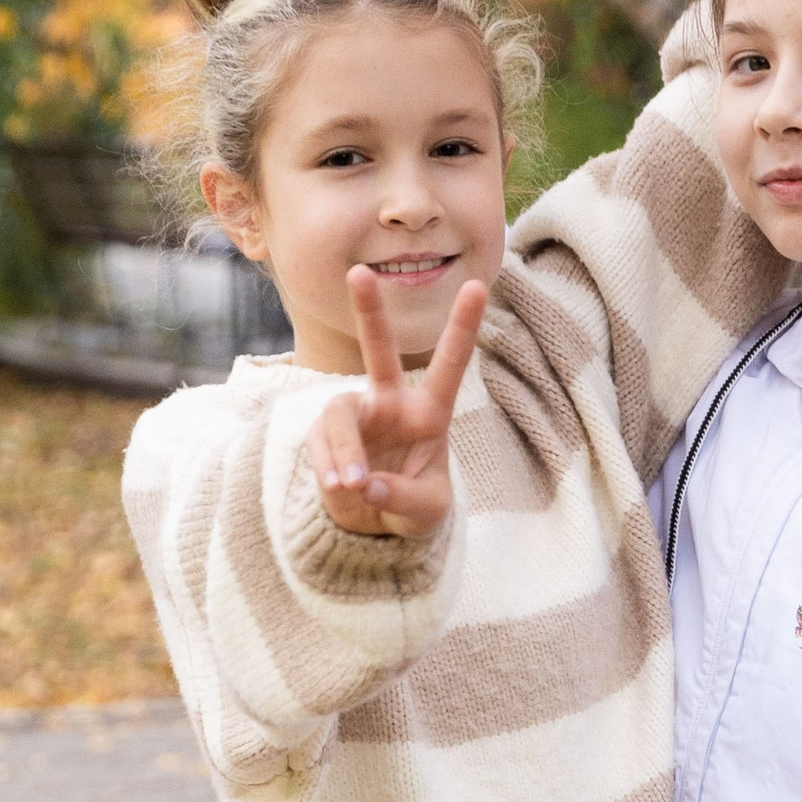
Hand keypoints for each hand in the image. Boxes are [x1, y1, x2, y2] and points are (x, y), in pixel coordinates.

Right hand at [311, 272, 484, 538]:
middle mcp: (390, 403)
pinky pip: (321, 443)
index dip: (462, 327)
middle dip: (369, 311)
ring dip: (344, 449)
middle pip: (378, 350)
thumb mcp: (425, 512)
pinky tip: (339, 488)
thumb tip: (365, 483)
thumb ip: (402, 497)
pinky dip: (329, 466)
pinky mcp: (326, 436)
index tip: (480, 286)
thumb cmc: (414, 509)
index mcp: (429, 412)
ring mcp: (356, 417)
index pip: (449, 365)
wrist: (376, 528)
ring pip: (340, 415)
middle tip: (359, 273)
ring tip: (352, 484)